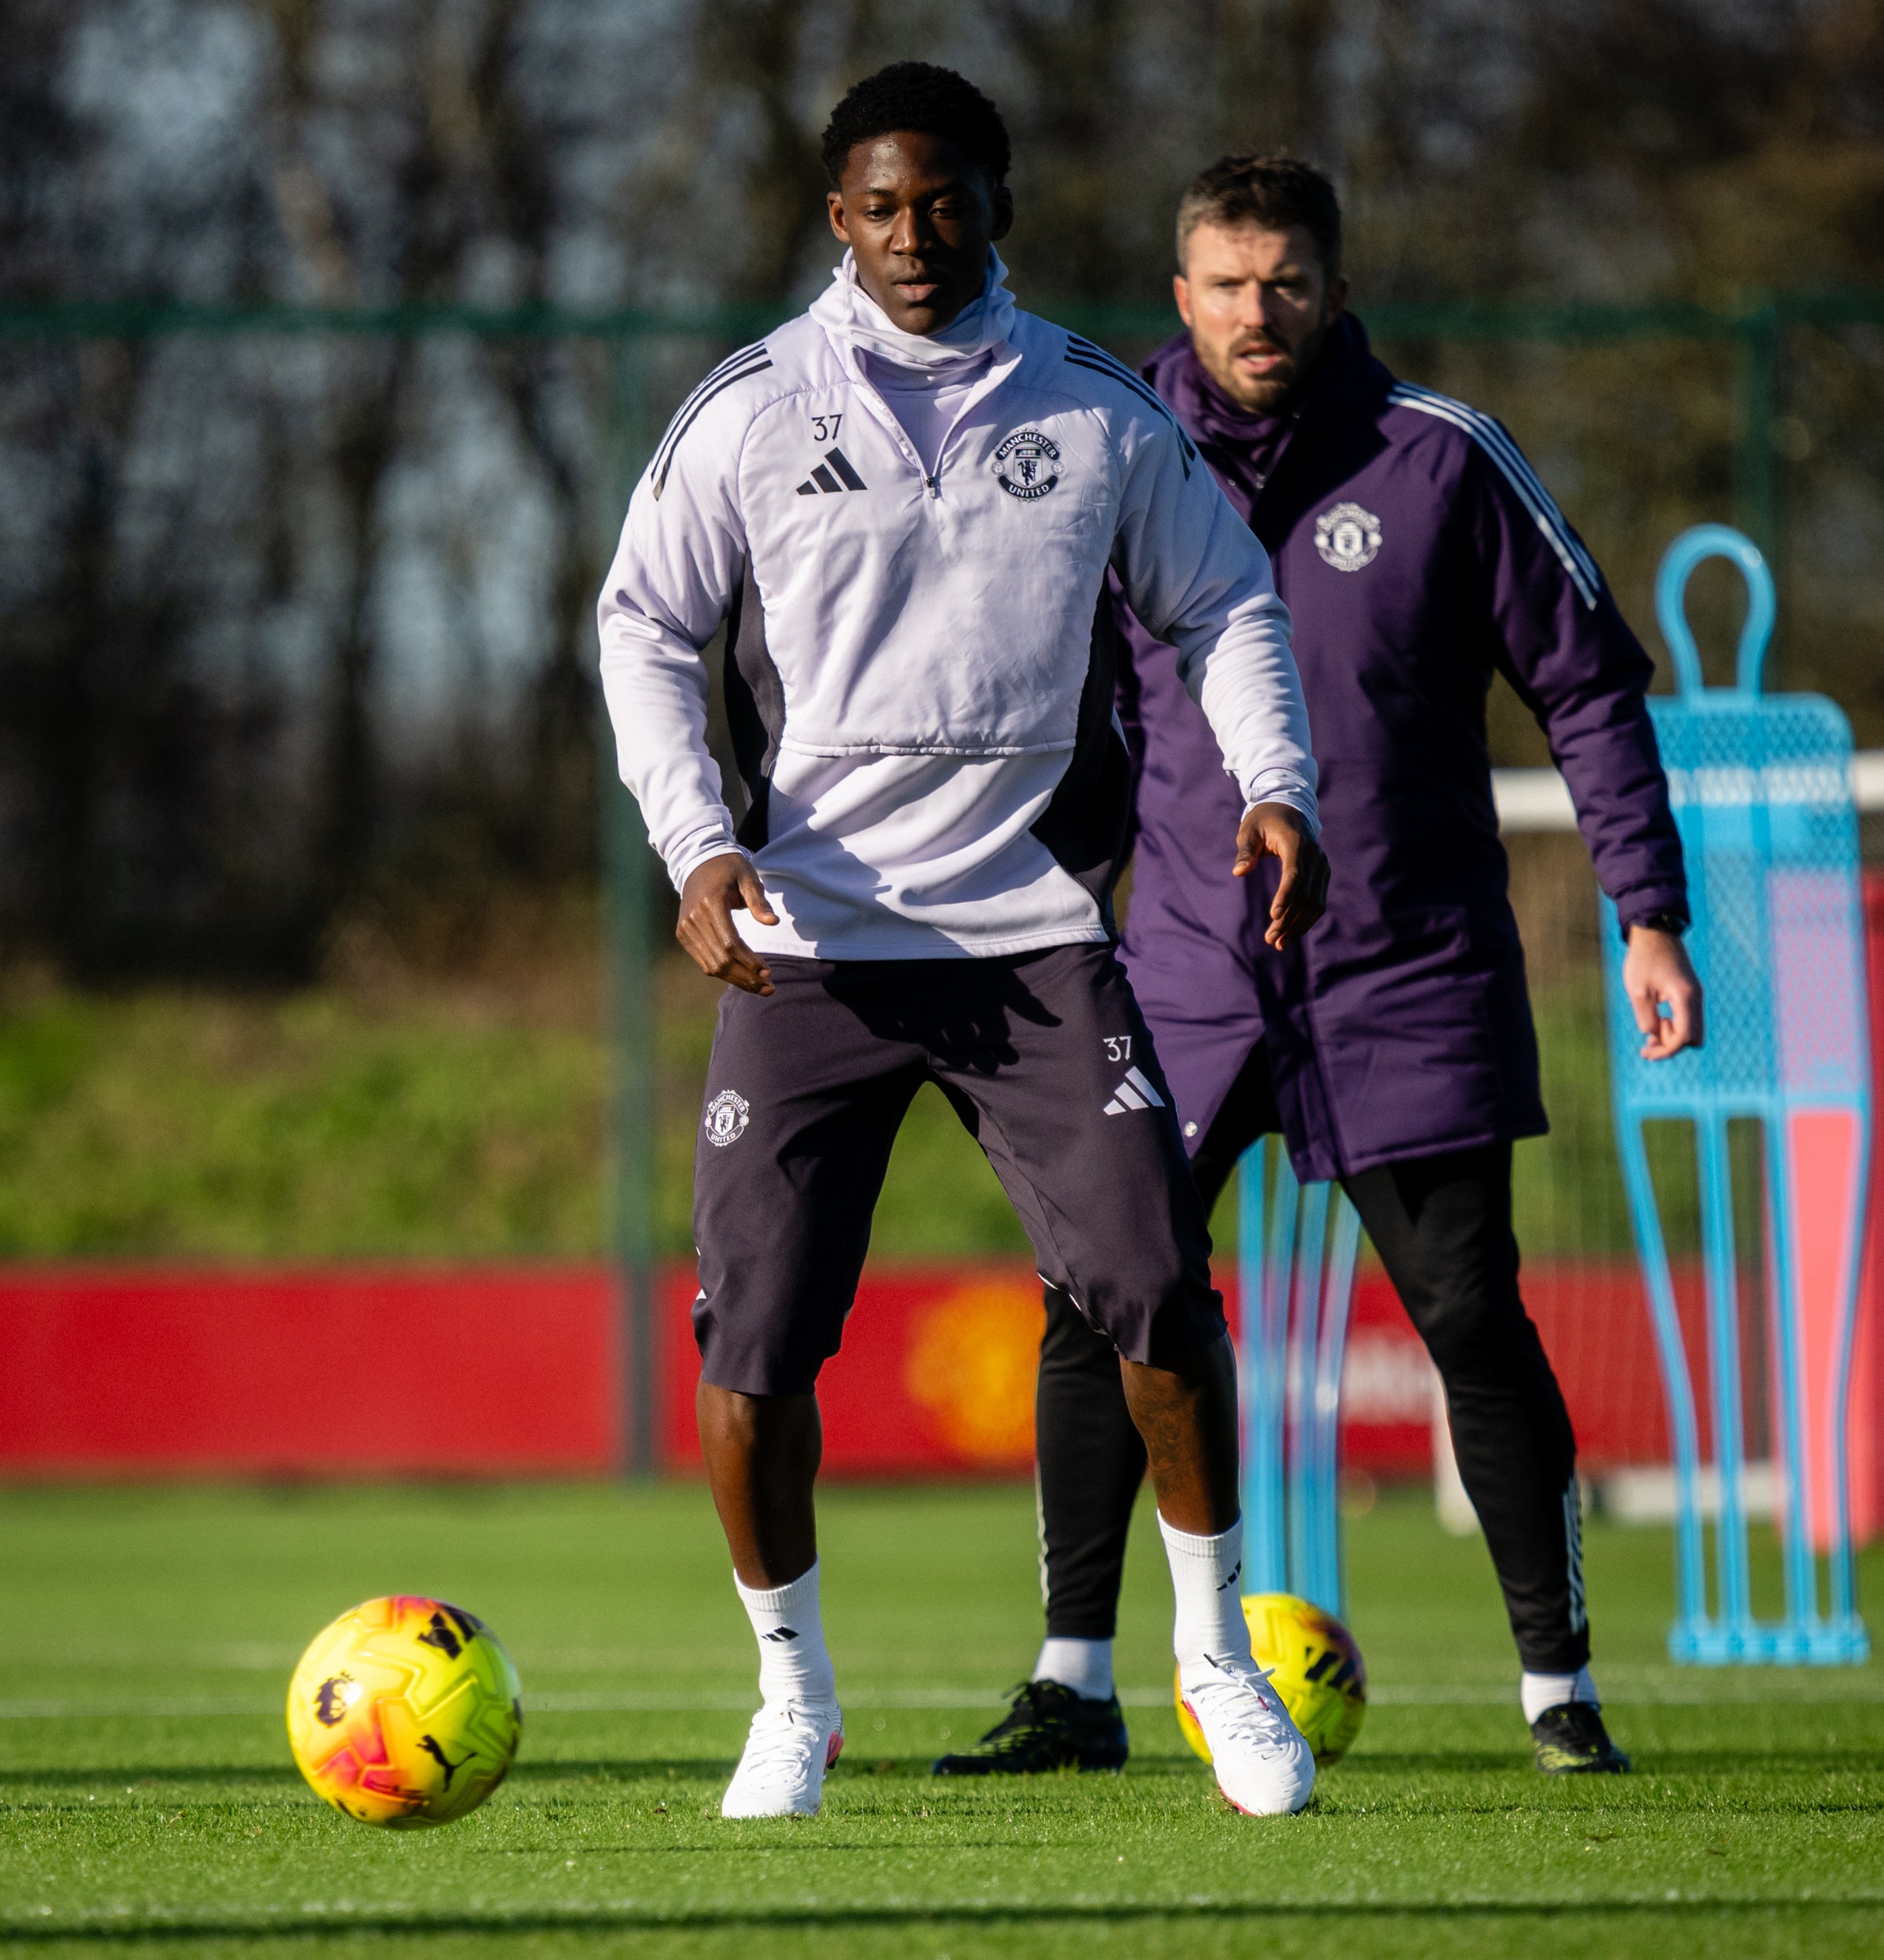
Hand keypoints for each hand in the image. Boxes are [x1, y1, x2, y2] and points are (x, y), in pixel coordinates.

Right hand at [677, 853, 777, 994]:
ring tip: (760, 988)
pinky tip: (742, 977)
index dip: (749, 961)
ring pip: (711, 966)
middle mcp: (693, 919)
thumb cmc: (728, 868)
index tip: (768, 972)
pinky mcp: (683, 935)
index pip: (730, 943)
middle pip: (721, 960)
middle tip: (770, 989)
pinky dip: (723, 973)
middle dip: (746, 978)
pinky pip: (703, 961)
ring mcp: (685, 929)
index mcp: (710, 904)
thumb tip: (773, 923)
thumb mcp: (748, 877)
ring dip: (736, 980)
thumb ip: (759, 901)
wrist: (697, 862)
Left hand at [1233, 802, 1329, 950]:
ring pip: (1315, 902)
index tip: (1273, 916)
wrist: (1289, 808)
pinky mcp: (1322, 873)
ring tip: (1279, 943)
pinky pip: (1318, 900)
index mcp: (1296, 843)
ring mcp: (1321, 865)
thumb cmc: (1263, 820)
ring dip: (1299, 925)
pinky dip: (1306, 918)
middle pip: (1305, 894)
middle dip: (1288, 919)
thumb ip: (1245, 851)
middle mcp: (1314, 855)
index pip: (1294, 875)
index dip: (1285, 897)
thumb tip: (1238, 871)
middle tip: (1270, 939)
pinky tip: (1291, 932)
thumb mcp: (1249, 830)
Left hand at [1623, 925, 1703, 1058]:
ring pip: (1692, 1030)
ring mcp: (1695, 996)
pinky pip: (1688, 1019)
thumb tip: (1653, 1036)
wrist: (1655, 933)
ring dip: (1672, 1037)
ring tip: (1649, 1036)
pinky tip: (1657, 1022)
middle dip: (1672, 1046)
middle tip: (1647, 1043)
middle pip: (1694, 1038)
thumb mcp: (1638, 991)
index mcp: (1685, 997)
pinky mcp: (1690, 993)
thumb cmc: (1644, 959)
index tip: (1646, 1051)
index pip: (1684, 1036)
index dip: (1667, 1049)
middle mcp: (1696, 998)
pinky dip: (1675, 1026)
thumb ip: (1646, 1017)